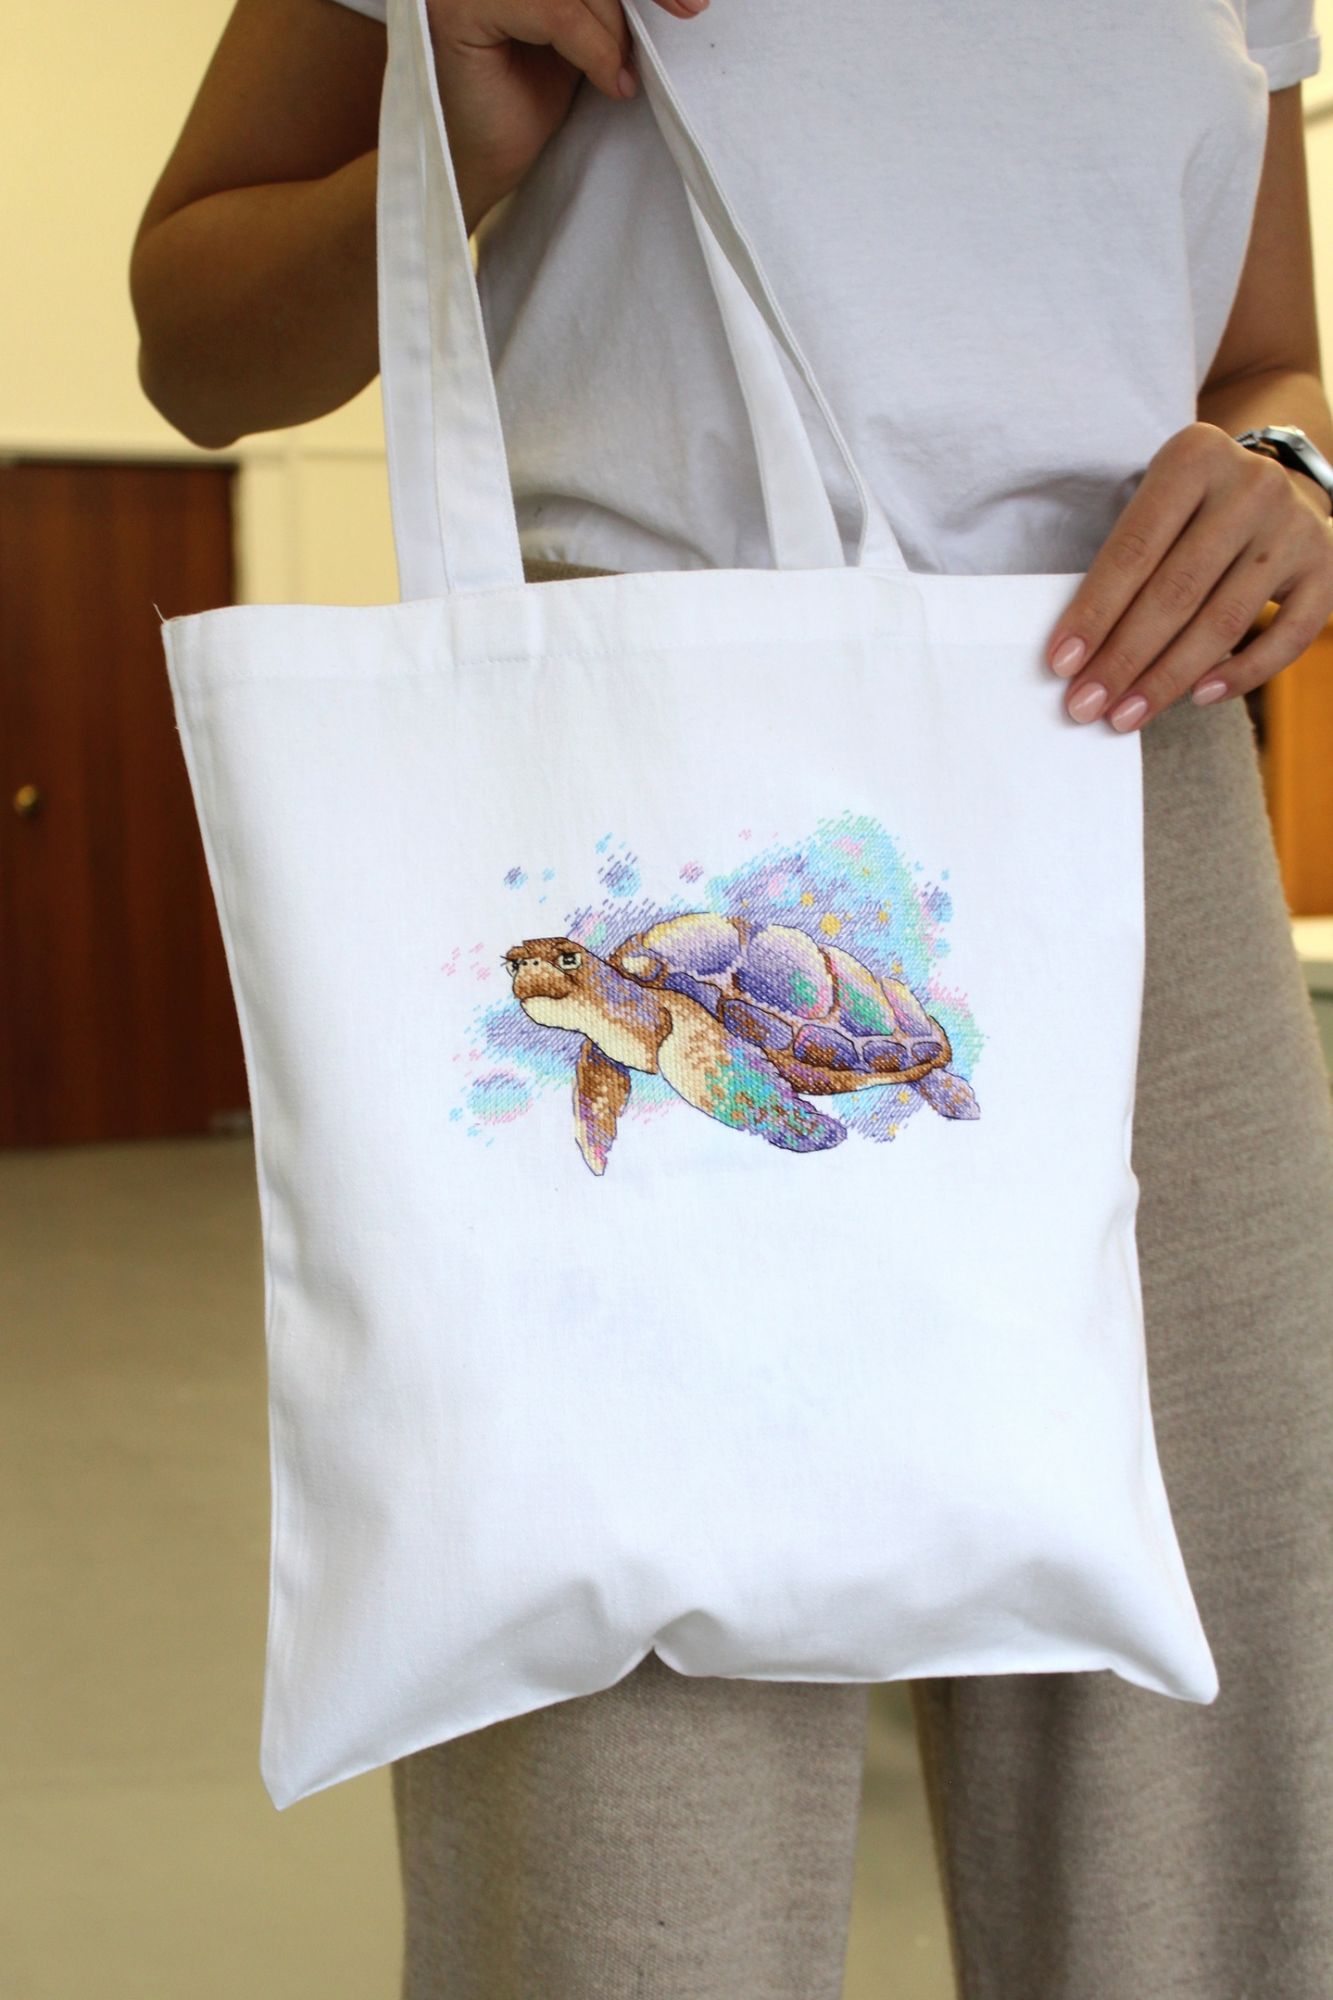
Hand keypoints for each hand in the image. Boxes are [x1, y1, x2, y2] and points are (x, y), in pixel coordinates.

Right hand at [427, 0, 706, 230]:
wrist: (479, 163)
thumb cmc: (521, 102)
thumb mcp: (578, 32)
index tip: (691, 0)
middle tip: (689, 10)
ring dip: (614, 29)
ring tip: (621, 73)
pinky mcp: (463, 7)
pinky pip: (556, 12)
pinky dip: (594, 48)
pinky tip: (610, 83)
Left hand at [1044, 421, 1332, 731]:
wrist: (1281, 486)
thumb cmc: (1193, 512)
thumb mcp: (1157, 508)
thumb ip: (1124, 565)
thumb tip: (1079, 654)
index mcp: (1194, 459)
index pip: (1134, 550)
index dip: (1094, 613)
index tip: (1061, 665)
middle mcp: (1251, 487)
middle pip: (1176, 591)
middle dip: (1124, 658)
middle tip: (1086, 705)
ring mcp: (1294, 528)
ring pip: (1224, 621)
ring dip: (1168, 678)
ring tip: (1126, 715)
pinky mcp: (1325, 569)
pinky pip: (1285, 638)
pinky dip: (1241, 674)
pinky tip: (1198, 697)